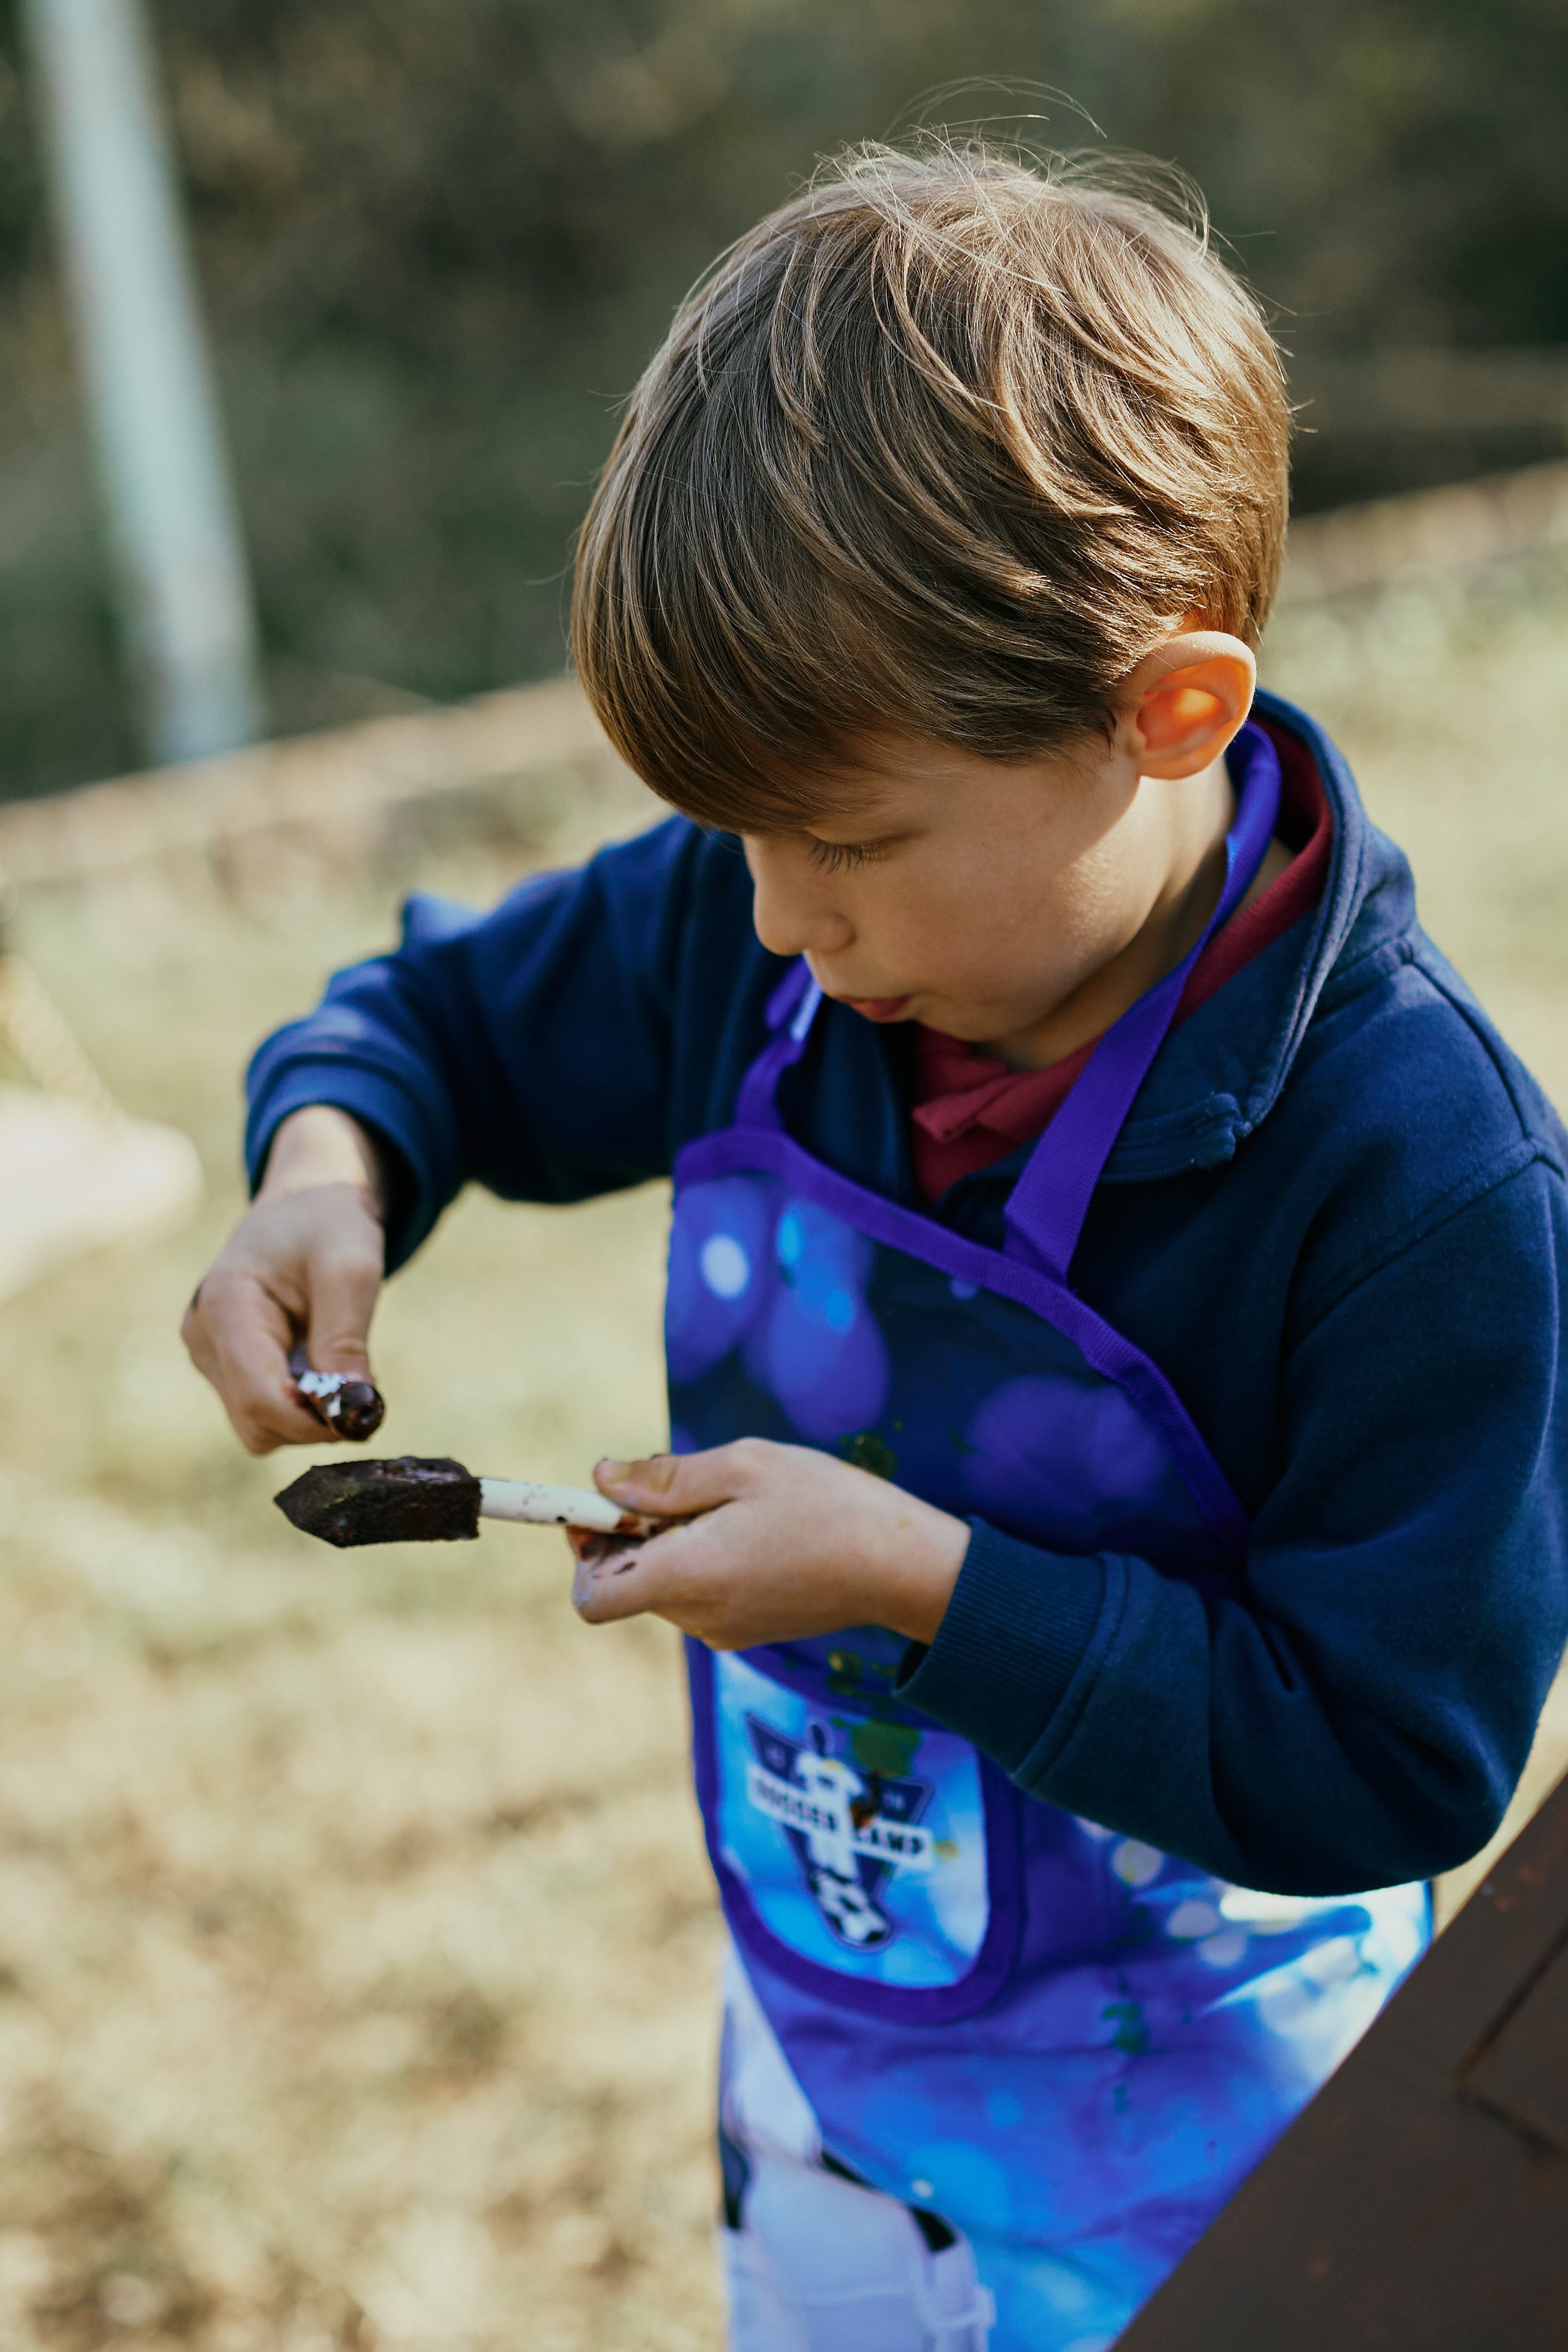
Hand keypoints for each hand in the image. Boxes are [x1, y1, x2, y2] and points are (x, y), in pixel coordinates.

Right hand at [181, 1106, 386, 1453]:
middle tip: (361, 1386)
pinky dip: (298, 1405)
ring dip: (308, 1414)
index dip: (314, 1422)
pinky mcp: (223, 1363)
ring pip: (259, 1426)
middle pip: (257, 1423)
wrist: (306, 1199)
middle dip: (314, 1421)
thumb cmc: (328, 1223)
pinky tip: (321, 1365)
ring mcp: (208, 1352)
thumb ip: (347, 1340)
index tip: (364, 1412)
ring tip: (339, 1363)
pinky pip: (261, 1411)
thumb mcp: (351, 1269)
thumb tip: (353, 1412)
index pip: (260, 1399)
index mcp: (226, 1306)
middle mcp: (204, 1335)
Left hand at [568, 1438, 969, 1649]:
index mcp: (688, 1576)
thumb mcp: (745, 1466)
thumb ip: (664, 1477)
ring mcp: (724, 1629)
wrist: (904, 1565)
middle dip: (631, 1532)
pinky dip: (701, 1559)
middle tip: (679, 1482)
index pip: (592, 1597)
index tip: (607, 1505)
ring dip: (670, 1542)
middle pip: (626, 1582)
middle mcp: (698, 1616)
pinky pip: (698, 1594)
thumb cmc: (829, 1505)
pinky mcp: (747, 1629)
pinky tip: (748, 1527)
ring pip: (662, 1585)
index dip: (584, 1548)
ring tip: (727, 1501)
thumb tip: (601, 1480)